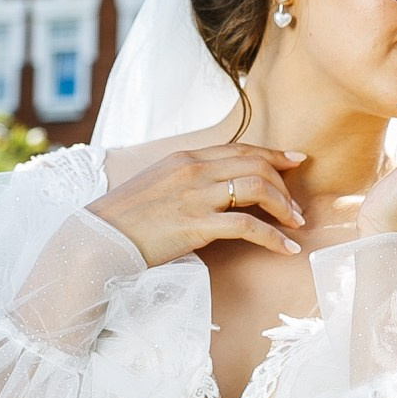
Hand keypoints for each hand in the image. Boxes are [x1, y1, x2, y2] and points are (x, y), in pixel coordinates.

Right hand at [87, 144, 308, 266]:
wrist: (100, 237)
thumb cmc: (126, 218)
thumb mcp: (158, 185)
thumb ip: (187, 180)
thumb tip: (216, 188)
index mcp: (185, 157)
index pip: (240, 149)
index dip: (273, 154)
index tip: (296, 161)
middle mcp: (193, 170)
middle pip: (255, 165)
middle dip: (284, 185)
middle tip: (296, 208)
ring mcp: (195, 196)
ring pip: (257, 189)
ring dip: (283, 207)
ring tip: (295, 225)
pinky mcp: (196, 225)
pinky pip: (247, 226)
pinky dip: (272, 237)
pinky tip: (285, 248)